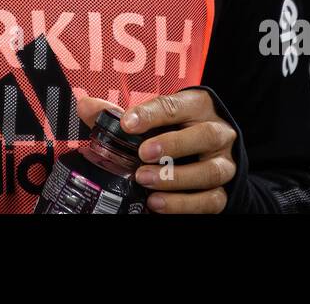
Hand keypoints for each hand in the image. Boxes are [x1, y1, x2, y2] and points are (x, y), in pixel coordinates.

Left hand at [76, 89, 236, 213]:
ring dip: (176, 178)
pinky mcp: (224, 192)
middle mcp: (218, 132)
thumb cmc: (173, 131)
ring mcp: (224, 164)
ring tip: (145, 181)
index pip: (178, 105)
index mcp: (198, 106)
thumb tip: (85, 106)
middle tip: (142, 154)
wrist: (206, 156)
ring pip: (210, 171)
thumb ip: (118, 114)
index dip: (152, 114)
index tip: (127, 123)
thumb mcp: (151, 119)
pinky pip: (210, 200)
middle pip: (204, 136)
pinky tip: (158, 203)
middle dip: (172, 145)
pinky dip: (183, 204)